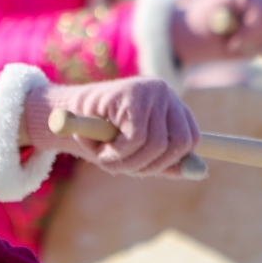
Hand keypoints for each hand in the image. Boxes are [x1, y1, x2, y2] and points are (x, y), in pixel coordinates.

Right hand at [20, 77, 198, 177]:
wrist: (59, 115)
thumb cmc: (100, 136)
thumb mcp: (138, 152)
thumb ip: (168, 162)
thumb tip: (202, 173)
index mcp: (171, 104)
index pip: (191, 139)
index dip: (170, 161)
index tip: (144, 167)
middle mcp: (164, 91)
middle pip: (178, 144)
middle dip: (149, 166)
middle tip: (120, 167)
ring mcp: (148, 89)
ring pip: (156, 144)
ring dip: (129, 162)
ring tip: (106, 159)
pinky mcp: (129, 94)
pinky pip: (135, 138)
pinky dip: (118, 154)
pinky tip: (100, 150)